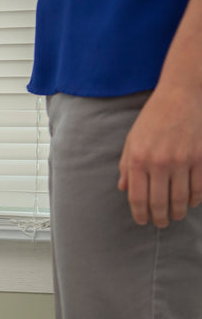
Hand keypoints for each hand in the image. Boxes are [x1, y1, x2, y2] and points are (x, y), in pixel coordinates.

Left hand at [118, 83, 201, 227]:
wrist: (180, 95)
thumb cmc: (152, 118)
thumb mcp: (131, 141)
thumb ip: (126, 167)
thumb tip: (123, 189)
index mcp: (138, 160)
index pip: (138, 198)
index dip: (140, 215)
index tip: (143, 221)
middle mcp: (159, 163)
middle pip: (160, 202)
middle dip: (161, 218)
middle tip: (162, 223)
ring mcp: (182, 160)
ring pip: (182, 198)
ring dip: (179, 211)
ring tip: (176, 215)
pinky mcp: (200, 156)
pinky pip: (199, 186)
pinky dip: (196, 198)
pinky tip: (193, 201)